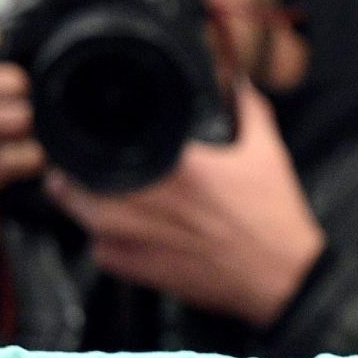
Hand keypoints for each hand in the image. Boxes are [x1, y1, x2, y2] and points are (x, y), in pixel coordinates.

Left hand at [44, 82, 324, 326]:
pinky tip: (120, 234)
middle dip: (74, 171)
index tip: (96, 132)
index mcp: (179, 169)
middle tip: (80, 164)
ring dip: (81, 204)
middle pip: (80, 181)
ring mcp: (141, 239)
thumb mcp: (266, 154)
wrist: (283, 278)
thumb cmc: (274, 220)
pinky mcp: (142, 271)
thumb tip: (236, 79)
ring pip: (83, 216)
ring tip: (93, 195)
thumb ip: (248, 109)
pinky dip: (102, 243)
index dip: (91, 135)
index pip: (111, 142)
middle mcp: (153, 203)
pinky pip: (101, 254)